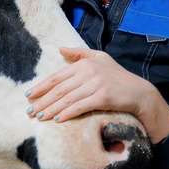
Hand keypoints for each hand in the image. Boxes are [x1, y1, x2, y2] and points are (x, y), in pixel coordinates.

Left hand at [25, 47, 168, 141]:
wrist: (139, 92)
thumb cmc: (117, 76)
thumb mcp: (100, 58)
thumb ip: (79, 53)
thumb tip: (60, 49)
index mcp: (84, 63)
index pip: (57, 76)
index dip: (41, 86)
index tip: (29, 96)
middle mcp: (89, 72)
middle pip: (60, 89)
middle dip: (42, 101)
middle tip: (29, 111)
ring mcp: (96, 84)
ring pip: (68, 98)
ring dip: (51, 109)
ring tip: (39, 117)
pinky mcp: (103, 97)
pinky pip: (81, 106)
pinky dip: (68, 113)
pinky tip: (58, 119)